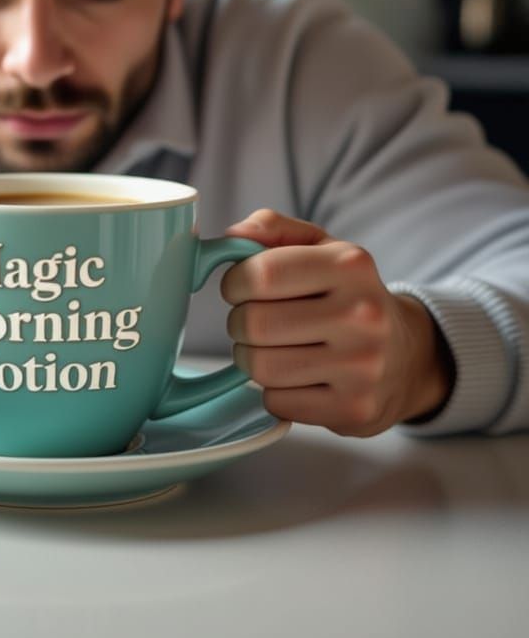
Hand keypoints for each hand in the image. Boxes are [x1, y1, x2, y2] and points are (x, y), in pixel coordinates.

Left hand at [221, 210, 455, 436]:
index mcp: (350, 265)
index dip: (235, 282)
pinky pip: (276, 402)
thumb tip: (230, 236)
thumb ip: (271, 229)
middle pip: (254, 323)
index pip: (261, 273)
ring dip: (251, 358)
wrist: (407, 356)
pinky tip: (295, 377)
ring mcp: (362, 367)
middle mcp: (362, 315)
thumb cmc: (346, 295)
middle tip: (256, 321)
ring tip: (272, 348)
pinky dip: (273, 391)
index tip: (241, 287)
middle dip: (239, 322)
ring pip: (260, 366)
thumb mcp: (319, 248)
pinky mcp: (355, 409)